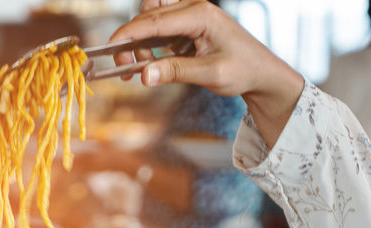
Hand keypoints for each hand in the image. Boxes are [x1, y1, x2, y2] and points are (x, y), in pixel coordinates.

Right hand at [107, 0, 304, 144]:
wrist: (262, 73)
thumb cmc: (243, 70)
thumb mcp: (209, 74)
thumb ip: (175, 72)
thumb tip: (143, 76)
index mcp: (200, 14)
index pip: (153, 21)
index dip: (127, 35)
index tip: (108, 50)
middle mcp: (195, 8)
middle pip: (148, 16)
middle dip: (131, 42)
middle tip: (127, 69)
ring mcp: (192, 15)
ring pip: (152, 19)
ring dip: (142, 42)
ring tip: (147, 67)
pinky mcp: (190, 25)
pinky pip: (161, 28)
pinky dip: (152, 44)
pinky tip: (156, 63)